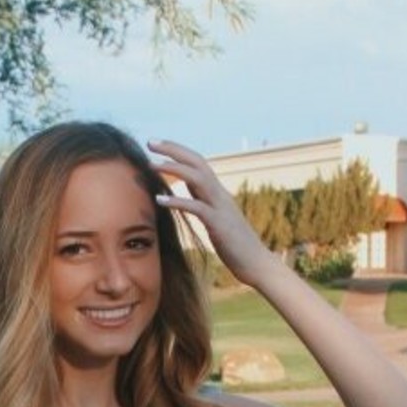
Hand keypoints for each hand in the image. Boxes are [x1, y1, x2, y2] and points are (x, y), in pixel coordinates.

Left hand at [149, 138, 277, 288]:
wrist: (257, 264)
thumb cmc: (235, 246)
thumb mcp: (215, 220)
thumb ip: (202, 204)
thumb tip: (187, 195)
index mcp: (217, 193)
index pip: (198, 163)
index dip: (178, 152)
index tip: (156, 145)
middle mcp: (220, 194)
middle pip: (197, 161)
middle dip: (173, 149)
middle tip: (150, 142)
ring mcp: (220, 207)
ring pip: (198, 177)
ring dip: (174, 168)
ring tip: (151, 165)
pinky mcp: (219, 224)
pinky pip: (196, 207)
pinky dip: (178, 200)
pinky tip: (159, 199)